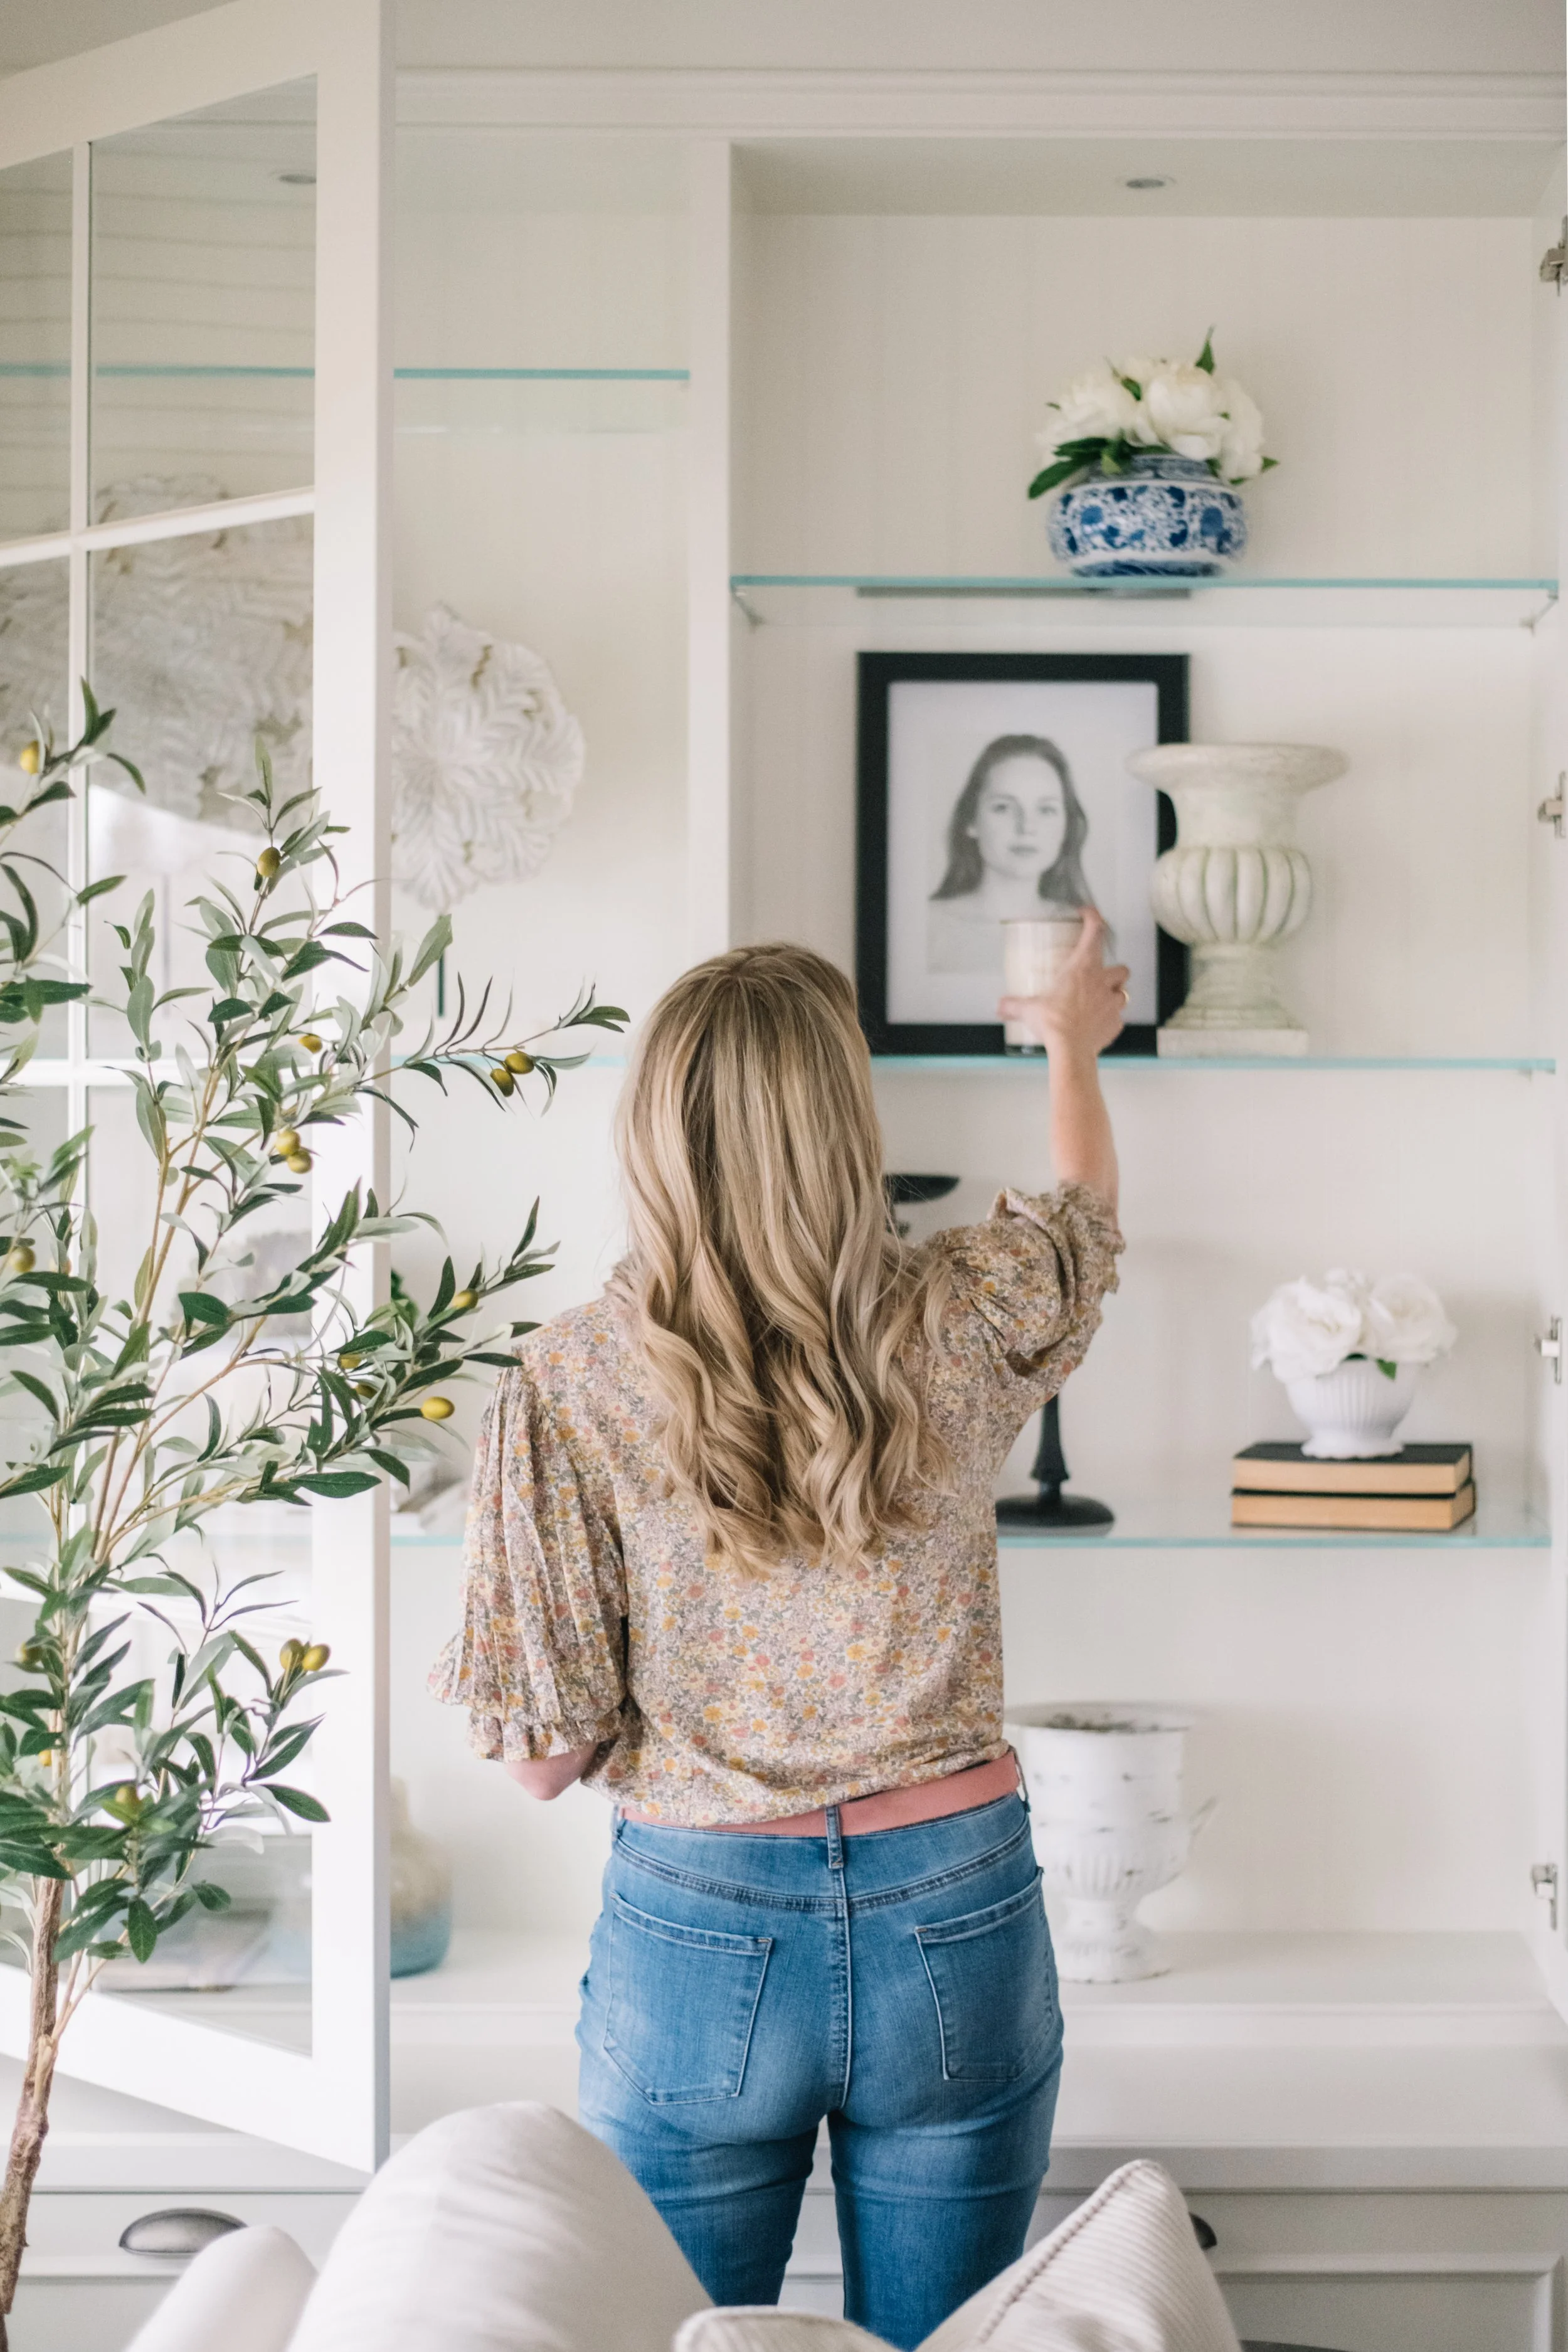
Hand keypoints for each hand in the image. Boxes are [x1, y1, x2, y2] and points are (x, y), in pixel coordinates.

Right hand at [999, 908, 1129, 1058]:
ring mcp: (1112, 1003)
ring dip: (1114, 994)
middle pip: (1121, 967)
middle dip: (1113, 970)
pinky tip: (1096, 1024)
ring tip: (1099, 1001)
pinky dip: (1109, 1019)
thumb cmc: (1054, 1023)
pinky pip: (1117, 1018)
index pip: (1095, 931)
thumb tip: (1000, 1005)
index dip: (1093, 917)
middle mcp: (1102, 982)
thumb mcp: (1029, 1009)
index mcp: (1082, 968)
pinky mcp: (1115, 1024)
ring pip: (1123, 992)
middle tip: (1099, 975)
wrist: (1070, 1051)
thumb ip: (1013, 1004)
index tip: (1088, 914)